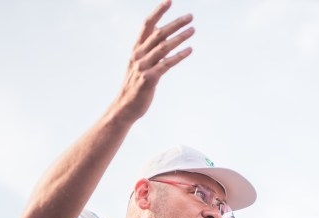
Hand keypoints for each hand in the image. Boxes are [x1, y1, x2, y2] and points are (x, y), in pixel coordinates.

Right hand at [115, 0, 193, 122]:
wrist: (125, 107)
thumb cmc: (135, 85)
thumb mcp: (140, 64)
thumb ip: (149, 51)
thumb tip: (163, 38)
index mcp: (136, 49)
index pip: (147, 25)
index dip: (158, 12)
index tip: (169, 1)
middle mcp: (138, 55)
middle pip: (158, 33)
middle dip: (175, 23)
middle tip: (191, 17)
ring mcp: (143, 66)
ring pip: (163, 47)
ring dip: (180, 37)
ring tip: (193, 30)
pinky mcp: (149, 78)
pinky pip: (166, 64)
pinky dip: (179, 56)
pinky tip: (189, 50)